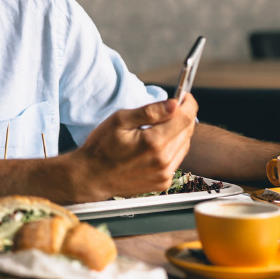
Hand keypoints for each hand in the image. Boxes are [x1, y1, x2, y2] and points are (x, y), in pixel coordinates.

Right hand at [69, 94, 198, 201]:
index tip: (184, 96)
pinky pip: (177, 159)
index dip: (188, 103)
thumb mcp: (120, 120)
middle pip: (188, 130)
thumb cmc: (101, 147)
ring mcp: (164, 174)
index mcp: (153, 142)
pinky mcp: (163, 182)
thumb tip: (174, 104)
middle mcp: (163, 160)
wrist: (91, 177)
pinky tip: (155, 145)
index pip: (186, 118)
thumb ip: (150, 111)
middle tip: (170, 109)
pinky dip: (172, 148)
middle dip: (182, 116)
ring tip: (158, 128)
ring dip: (178, 132)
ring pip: (185, 145)